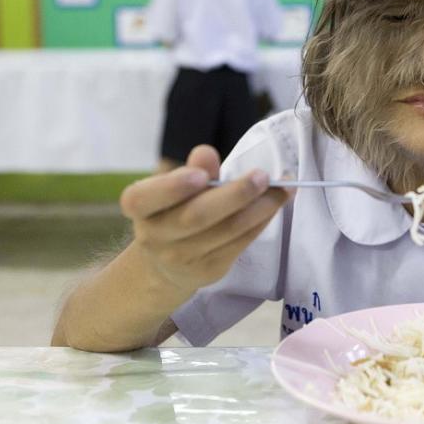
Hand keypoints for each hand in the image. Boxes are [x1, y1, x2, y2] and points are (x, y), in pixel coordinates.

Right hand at [120, 145, 291, 294]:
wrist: (165, 265)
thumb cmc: (172, 211)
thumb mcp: (174, 187)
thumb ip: (192, 170)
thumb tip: (206, 153)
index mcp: (139, 208)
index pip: (144, 198)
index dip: (172, 187)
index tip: (200, 176)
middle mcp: (155, 236)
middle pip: (197, 216)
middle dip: (234, 195)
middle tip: (262, 175)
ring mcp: (182, 258)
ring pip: (228, 230)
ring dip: (261, 207)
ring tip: (284, 187)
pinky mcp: (210, 270)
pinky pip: (241, 242)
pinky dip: (262, 220)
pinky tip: (277, 202)